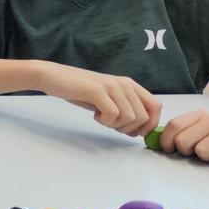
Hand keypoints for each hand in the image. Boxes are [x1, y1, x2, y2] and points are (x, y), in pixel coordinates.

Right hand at [39, 63, 160, 136]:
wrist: (53, 76)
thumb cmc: (78, 90)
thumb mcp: (107, 98)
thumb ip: (124, 109)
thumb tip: (138, 130)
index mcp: (130, 85)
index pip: (156, 106)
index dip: (149, 124)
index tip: (133, 132)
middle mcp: (124, 84)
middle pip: (143, 116)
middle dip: (129, 128)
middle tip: (111, 125)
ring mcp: (111, 86)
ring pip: (129, 117)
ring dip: (115, 125)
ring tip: (101, 118)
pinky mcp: (98, 91)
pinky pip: (113, 114)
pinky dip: (104, 121)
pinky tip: (95, 115)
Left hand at [156, 108, 208, 161]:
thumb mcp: (200, 127)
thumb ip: (181, 130)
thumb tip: (154, 139)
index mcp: (200, 115)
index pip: (173, 125)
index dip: (165, 139)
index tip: (167, 148)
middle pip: (182, 140)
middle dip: (183, 150)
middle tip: (193, 150)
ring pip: (200, 151)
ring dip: (202, 156)